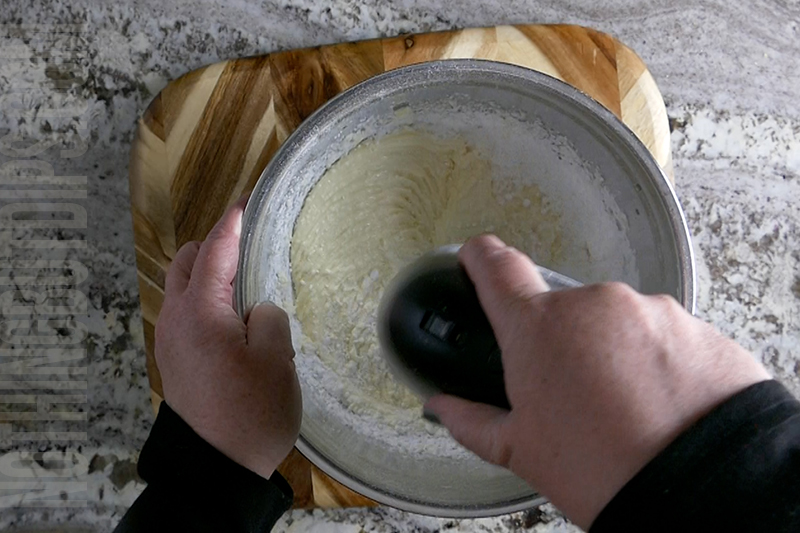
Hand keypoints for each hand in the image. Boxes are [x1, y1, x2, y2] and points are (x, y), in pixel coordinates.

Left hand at [154, 198, 301, 479]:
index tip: (246, 202)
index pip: (214, 251)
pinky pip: (186, 314)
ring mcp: (171, 342)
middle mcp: (176, 320)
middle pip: (187, 263)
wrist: (217, 468)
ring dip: (208, 275)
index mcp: (200, 312)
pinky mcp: (176, 362)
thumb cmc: (250, 412)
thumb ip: (268, 318)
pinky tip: (233, 316)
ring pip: (183, 289)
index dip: (231, 223)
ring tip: (245, 282)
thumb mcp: (276, 358)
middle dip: (214, 246)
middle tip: (250, 246)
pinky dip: (205, 300)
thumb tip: (256, 310)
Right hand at [425, 235, 769, 528]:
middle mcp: (592, 304)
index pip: (496, 266)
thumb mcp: (521, 450)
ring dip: (613, 353)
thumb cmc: (603, 469)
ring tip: (624, 407)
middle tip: (572, 393)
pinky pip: (663, 336)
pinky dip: (657, 362)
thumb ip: (471, 419)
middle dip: (562, 342)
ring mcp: (648, 309)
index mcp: (538, 327)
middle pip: (563, 309)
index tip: (478, 260)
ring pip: (615, 324)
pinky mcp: (695, 325)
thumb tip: (442, 407)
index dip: (481, 259)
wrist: (701, 488)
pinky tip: (660, 403)